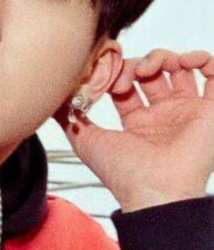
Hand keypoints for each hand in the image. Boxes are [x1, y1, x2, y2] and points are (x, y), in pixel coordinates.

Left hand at [53, 49, 213, 211]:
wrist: (156, 192)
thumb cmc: (123, 173)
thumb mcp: (86, 140)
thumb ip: (69, 117)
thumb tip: (52, 99)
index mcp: (137, 121)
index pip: (127, 83)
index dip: (117, 71)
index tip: (108, 72)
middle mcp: (162, 115)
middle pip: (152, 73)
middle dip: (137, 64)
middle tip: (128, 74)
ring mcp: (186, 111)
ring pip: (179, 69)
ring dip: (164, 57)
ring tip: (152, 67)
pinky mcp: (210, 110)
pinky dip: (203, 59)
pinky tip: (185, 61)